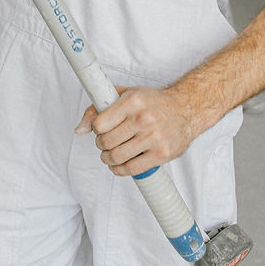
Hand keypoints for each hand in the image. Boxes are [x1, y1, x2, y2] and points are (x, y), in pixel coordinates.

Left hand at [75, 86, 195, 174]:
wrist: (185, 110)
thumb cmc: (152, 102)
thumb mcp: (125, 95)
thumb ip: (98, 108)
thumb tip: (79, 129)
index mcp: (132, 101)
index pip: (99, 123)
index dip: (96, 129)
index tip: (100, 129)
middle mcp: (143, 118)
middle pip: (107, 142)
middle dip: (101, 145)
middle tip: (104, 143)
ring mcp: (154, 137)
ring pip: (117, 157)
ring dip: (108, 158)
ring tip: (110, 154)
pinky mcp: (161, 154)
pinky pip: (132, 169)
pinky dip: (119, 170)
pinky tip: (119, 164)